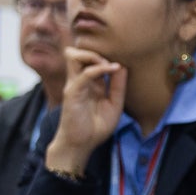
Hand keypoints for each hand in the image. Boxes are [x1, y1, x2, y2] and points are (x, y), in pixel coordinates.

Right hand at [46, 48, 126, 170]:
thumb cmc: (96, 126)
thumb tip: (123, 67)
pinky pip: (83, 75)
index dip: (103, 54)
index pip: (89, 58)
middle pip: (77, 53)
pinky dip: (99, 68)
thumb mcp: (114, 104)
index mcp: (89, 83)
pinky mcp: (72, 93)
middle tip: (113, 58)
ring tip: (110, 62)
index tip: (123, 58)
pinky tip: (113, 68)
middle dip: (94, 50)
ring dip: (94, 55)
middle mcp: (79, 81)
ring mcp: (74, 85)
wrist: (81, 144)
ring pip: (75, 57)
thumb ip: (118, 86)